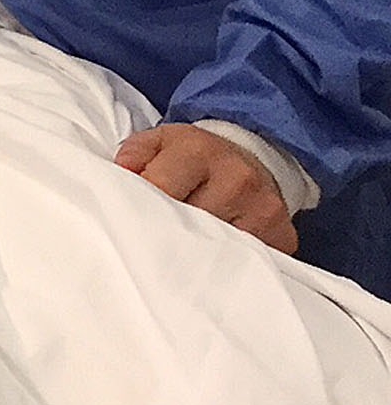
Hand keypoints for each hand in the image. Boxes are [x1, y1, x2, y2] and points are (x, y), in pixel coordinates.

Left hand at [115, 124, 297, 252]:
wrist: (253, 158)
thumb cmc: (195, 156)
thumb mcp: (160, 141)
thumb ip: (135, 154)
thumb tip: (121, 173)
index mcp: (199, 150)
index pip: (161, 187)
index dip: (140, 208)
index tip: (129, 222)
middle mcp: (236, 178)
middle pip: (189, 222)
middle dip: (166, 233)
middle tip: (151, 244)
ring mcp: (263, 209)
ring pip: (216, 247)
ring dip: (195, 252)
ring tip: (182, 250)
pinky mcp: (283, 236)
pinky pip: (247, 261)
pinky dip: (226, 264)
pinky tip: (212, 259)